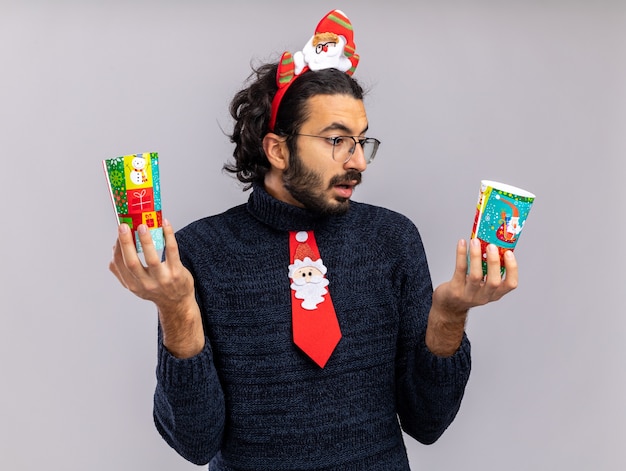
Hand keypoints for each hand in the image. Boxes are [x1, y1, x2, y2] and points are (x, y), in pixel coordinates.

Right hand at [109, 220, 204, 357]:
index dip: (118, 247)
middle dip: (126, 243)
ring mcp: (163, 279)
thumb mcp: (137, 286)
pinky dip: (169, 236)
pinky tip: (165, 224)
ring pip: (152, 259)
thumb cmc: (156, 291)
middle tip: (124, 226)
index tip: (120, 232)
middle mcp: (146, 284)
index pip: (120, 264)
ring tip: (143, 226)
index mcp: (133, 285)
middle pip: (132, 263)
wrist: (178, 304)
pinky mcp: (177, 273)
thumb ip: (123, 273)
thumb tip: (112, 256)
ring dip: (146, 241)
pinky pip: (172, 251)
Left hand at [426, 239, 517, 355]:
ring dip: (476, 256)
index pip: (511, 284)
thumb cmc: (467, 290)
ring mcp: (469, 294)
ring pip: (476, 275)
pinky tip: (462, 244)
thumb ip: (488, 270)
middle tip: (492, 246)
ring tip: (475, 242)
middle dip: (494, 262)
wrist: (448, 307)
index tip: (509, 253)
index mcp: (495, 294)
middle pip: (494, 281)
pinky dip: (461, 255)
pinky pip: (460, 270)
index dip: (512, 269)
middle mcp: (484, 296)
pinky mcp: (455, 290)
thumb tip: (491, 243)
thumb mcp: (482, 284)